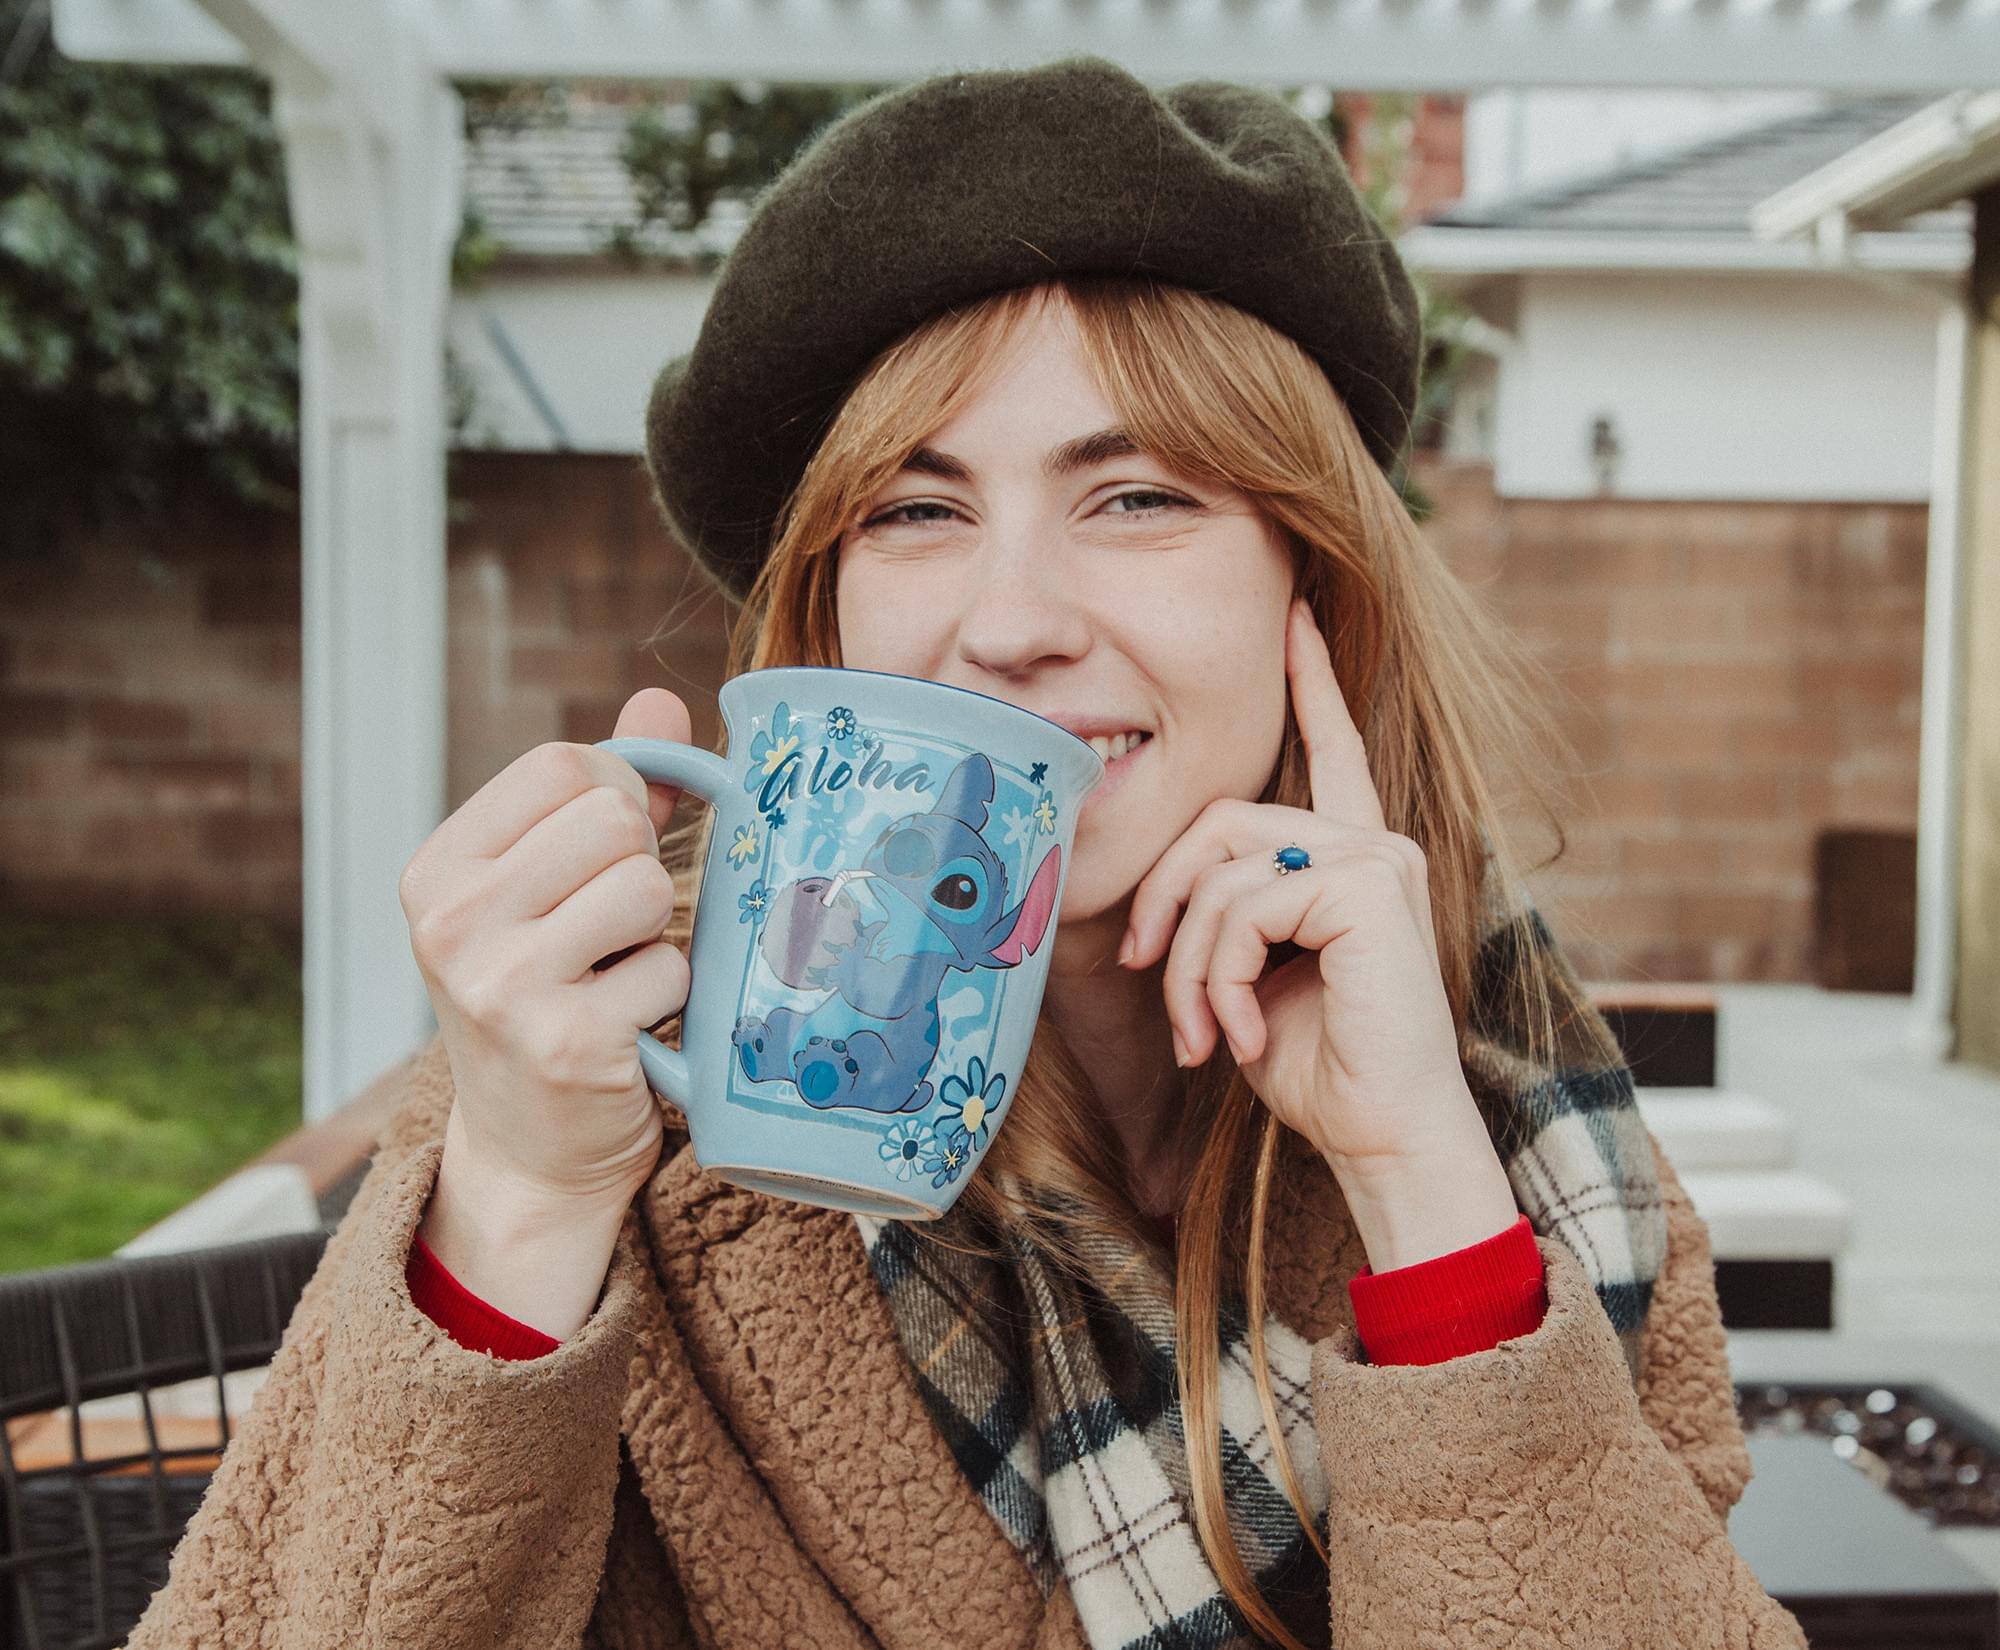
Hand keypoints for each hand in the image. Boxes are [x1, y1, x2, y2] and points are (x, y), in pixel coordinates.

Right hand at [398, 687, 694, 1213]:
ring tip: (614, 975)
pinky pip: (670, 968)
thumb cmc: (548, 997)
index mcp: (438, 871)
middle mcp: (452, 923)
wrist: (530, 1150)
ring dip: (657, 934)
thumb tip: (663, 700)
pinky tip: (626, 1028)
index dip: (615, 798)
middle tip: (608, 931)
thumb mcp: (549, 889)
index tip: (599, 856)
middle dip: (637, 869)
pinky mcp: (567, 1042)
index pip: (564, 764)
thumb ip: (607, 792)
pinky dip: (668, 997)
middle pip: (613, 819)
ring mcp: (503, 985)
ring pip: (647, 887)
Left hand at [1120, 598, 1497, 1184]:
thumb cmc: (1318, 1068)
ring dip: (1192, 963)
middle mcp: (1372, 844)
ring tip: (1203, 1034)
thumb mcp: (1250, 978)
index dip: (1310, 683)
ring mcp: (1375, 859)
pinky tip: (1242, 1034)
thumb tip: (1160, 909)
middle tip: (1147, 973)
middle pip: (1223, 819)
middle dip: (1165, 897)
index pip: (1333, 748)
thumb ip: (1225, 917)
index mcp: (1353, 858)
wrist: (1382, 1134)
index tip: (1294, 616)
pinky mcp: (1366, 888)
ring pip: (1222, 869)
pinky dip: (1221, 976)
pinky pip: (1244, 906)